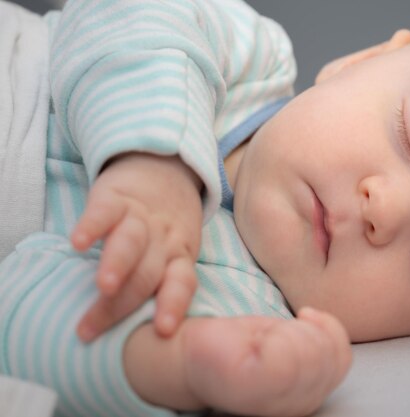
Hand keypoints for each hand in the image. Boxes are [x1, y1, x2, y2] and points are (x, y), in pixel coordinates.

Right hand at [72, 153, 203, 341]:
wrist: (164, 166)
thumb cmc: (166, 225)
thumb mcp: (177, 249)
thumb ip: (165, 280)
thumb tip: (150, 330)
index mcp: (180, 256)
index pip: (182, 283)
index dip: (174, 305)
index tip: (163, 330)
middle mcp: (163, 239)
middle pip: (147, 273)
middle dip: (123, 303)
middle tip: (93, 329)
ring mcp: (141, 217)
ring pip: (132, 242)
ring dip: (118, 265)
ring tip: (104, 287)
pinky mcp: (117, 197)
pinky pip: (105, 211)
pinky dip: (92, 226)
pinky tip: (78, 242)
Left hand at [181, 308, 351, 416]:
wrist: (194, 344)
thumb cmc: (245, 340)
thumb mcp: (293, 336)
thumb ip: (320, 341)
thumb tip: (325, 327)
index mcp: (307, 395)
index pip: (341, 360)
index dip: (329, 329)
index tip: (305, 314)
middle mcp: (294, 406)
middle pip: (328, 357)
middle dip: (308, 329)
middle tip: (281, 326)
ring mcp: (270, 400)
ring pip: (311, 357)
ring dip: (291, 330)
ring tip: (269, 332)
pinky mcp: (247, 384)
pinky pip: (284, 360)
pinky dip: (278, 334)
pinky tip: (262, 333)